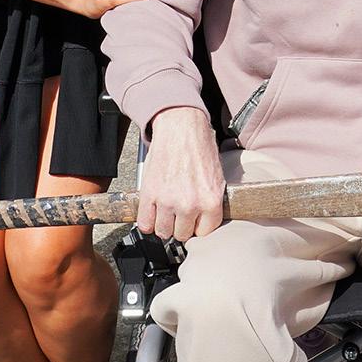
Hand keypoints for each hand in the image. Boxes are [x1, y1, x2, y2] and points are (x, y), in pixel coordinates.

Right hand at [138, 107, 225, 240]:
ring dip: (164, 223)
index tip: (194, 221)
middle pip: (182, 234)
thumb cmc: (200, 146)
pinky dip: (148, 221)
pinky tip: (154, 211)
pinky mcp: (149, 195)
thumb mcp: (216, 176)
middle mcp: (190, 205)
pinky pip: (145, 224)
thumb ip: (211, 201)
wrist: (181, 127)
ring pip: (163, 232)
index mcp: (211, 201)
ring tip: (167, 210)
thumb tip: (205, 219)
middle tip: (180, 212)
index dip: (198, 226)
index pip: (204, 232)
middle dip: (181, 224)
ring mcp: (167, 201)